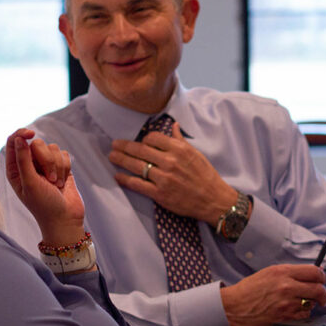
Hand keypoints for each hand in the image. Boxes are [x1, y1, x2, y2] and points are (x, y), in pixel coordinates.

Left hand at [5, 128, 84, 245]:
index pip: (14, 141)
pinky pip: (64, 154)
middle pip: (37, 143)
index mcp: (15, 169)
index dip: (22, 134)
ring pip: (53, 148)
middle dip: (46, 159)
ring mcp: (46, 165)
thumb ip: (23, 160)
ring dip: (57, 167)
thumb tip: (19, 139)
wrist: (65, 219)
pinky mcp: (61, 167)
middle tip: (48, 179)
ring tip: (55, 184)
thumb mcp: (29, 183)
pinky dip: (65, 168)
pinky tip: (62, 182)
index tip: (31, 134)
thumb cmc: (43, 205)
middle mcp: (29, 164)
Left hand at [109, 122, 236, 225]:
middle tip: (114, 144)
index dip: (143, 139)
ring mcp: (164, 178)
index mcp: (179, 149)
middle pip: (140, 150)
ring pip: (136, 166)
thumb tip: (173, 125)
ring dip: (121, 160)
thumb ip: (180, 140)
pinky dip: (125, 180)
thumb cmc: (206, 175)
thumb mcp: (195, 153)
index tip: (139, 142)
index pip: (153, 138)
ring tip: (112, 156)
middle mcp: (170, 161)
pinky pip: (138, 184)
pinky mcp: (160, 194)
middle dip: (125, 146)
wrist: (214, 199)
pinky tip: (118, 176)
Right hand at [220, 264, 325, 325]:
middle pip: (319, 289)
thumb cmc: (248, 291)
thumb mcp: (268, 273)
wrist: (234, 307)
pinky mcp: (287, 317)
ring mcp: (288, 303)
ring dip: (310, 304)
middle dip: (322, 294)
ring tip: (299, 303)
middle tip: (321, 297)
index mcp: (282, 272)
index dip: (321, 277)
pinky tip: (292, 311)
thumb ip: (290, 273)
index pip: (314, 271)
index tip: (320, 280)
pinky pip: (304, 315)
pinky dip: (302, 314)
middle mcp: (286, 286)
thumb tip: (311, 273)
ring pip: (313, 304)